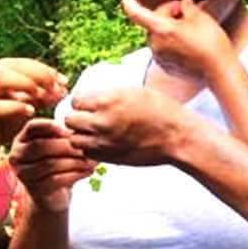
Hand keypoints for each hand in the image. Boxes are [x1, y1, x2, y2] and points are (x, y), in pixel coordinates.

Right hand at [0, 59, 67, 164]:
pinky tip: (30, 111)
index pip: (21, 63)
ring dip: (25, 84)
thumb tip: (63, 88)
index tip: (64, 81)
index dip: (45, 70)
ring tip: (43, 95)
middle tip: (57, 87)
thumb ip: (39, 96)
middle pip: (11, 66)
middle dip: (38, 74)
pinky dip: (14, 106)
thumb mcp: (21, 107)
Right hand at [8, 119, 95, 212]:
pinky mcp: (34, 189)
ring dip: (74, 161)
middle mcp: (17, 155)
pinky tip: (89, 171)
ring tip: (92, 161)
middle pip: (41, 146)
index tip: (69, 128)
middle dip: (66, 145)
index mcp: (21, 139)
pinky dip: (75, 175)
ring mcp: (23, 174)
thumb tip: (80, 128)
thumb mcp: (56, 146)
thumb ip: (62, 136)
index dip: (50, 125)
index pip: (32, 126)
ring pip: (49, 164)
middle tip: (87, 146)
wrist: (50, 194)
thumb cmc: (55, 163)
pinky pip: (56, 180)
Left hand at [64, 86, 190, 164]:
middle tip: (89, 116)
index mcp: (108, 101)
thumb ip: (109, 94)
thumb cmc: (161, 110)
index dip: (82, 100)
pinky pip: (87, 152)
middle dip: (77, 116)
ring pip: (74, 139)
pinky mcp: (110, 157)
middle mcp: (102, 122)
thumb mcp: (134, 91)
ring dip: (81, 133)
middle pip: (70, 120)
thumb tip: (91, 97)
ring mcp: (104, 142)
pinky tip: (102, 141)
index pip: (76, 100)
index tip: (90, 102)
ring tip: (94, 130)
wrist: (177, 138)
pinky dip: (90, 147)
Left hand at [122, 0, 234, 81]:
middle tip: (186, 12)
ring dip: (171, 28)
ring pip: (159, 35)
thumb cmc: (211, 43)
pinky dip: (173, 42)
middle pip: (154, 22)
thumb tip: (183, 5)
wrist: (220, 71)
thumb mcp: (200, 16)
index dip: (130, 3)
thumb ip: (187, 6)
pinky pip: (164, 48)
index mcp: (162, 29)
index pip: (137, 13)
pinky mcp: (167, 67)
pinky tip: (189, 43)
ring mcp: (161, 57)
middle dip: (168, 14)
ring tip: (191, 29)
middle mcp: (156, 44)